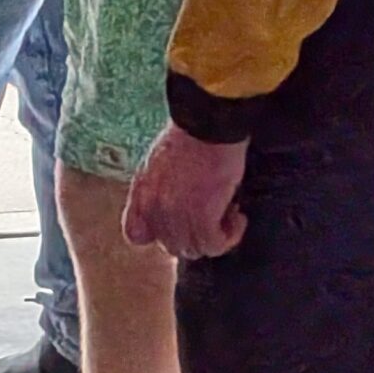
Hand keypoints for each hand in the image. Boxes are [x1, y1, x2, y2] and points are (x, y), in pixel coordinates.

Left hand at [124, 127, 248, 259]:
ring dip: (216, 236)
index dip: (159, 235)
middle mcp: (154, 207)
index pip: (135, 235)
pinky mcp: (202, 216)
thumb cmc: (192, 135)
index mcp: (142, 192)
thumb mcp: (160, 161)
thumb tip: (176, 208)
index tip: (181, 225)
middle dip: (195, 235)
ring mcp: (176, 214)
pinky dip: (231, 236)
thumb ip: (160, 189)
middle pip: (171, 246)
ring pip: (195, 250)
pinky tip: (238, 217)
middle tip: (213, 216)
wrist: (208, 122)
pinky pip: (215, 245)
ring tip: (229, 213)